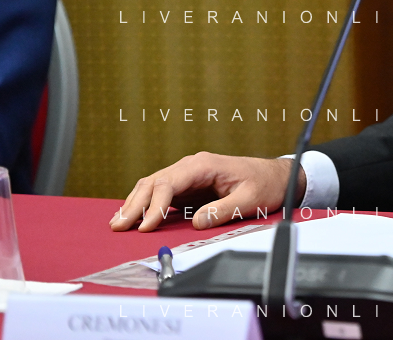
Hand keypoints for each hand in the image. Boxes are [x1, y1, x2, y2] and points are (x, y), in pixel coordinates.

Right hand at [109, 152, 306, 231]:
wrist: (274, 176)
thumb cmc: (263, 184)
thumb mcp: (249, 199)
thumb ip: (223, 210)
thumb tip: (197, 222)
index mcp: (204, 165)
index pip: (170, 182)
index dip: (155, 205)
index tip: (146, 225)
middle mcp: (192, 166)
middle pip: (155, 182)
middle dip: (135, 204)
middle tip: (119, 226)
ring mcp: (187, 174)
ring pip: (153, 185)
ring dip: (135, 203)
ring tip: (118, 223)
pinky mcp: (187, 185)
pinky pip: (160, 192)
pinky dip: (144, 202)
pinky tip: (132, 215)